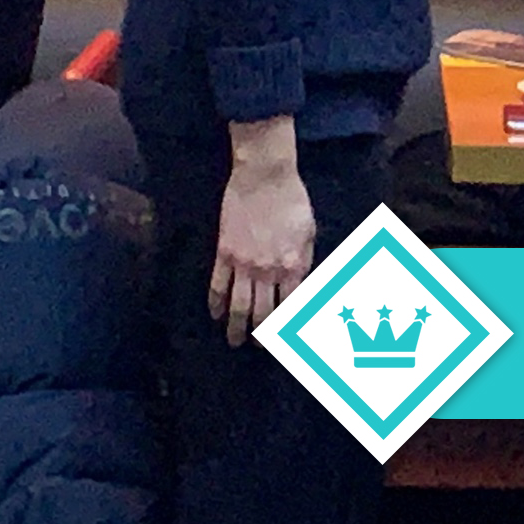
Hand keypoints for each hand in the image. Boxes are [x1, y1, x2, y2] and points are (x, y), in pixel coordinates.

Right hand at [209, 119, 314, 347]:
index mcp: (292, 267)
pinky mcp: (224, 252)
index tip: (285, 341)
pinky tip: (215, 314)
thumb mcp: (309, 233)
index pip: (290, 308)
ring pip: (238, 305)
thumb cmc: (293, 200)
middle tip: (258, 347)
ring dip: (235, 327)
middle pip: (262, 313)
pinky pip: (218, 285)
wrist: (264, 175)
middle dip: (260, 335)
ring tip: (233, 342)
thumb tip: (302, 287)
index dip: (287, 327)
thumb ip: (304, 262)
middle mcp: (267, 271)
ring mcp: (242, 264)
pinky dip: (215, 303)